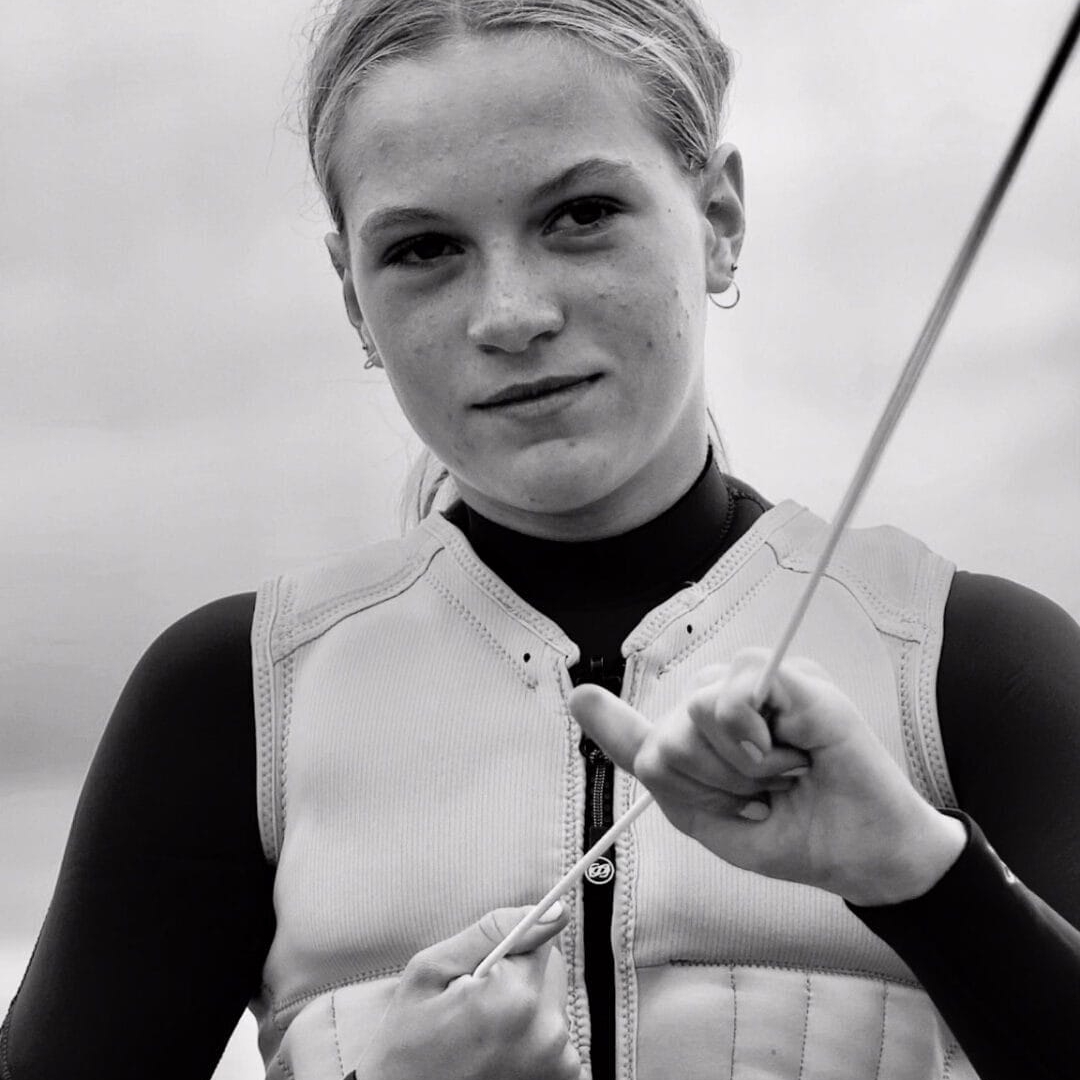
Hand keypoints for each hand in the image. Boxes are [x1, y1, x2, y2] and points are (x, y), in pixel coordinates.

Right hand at [351, 902, 579, 1079]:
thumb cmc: (409, 1040)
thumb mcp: (432, 970)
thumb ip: (493, 931)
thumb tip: (555, 910)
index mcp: (517, 996)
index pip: (542, 939)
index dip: (508, 952)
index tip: (483, 975)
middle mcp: (548, 1032)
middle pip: (550, 972)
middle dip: (520, 979)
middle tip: (477, 1007)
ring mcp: (558, 1065)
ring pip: (553, 1004)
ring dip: (526, 1012)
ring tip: (483, 1038)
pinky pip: (557, 1038)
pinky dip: (532, 1041)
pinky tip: (498, 1055)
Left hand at [570, 649, 965, 905]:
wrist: (864, 855)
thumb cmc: (795, 834)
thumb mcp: (712, 818)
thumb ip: (661, 773)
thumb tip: (603, 711)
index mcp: (702, 740)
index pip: (647, 732)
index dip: (612, 722)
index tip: (583, 700)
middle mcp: (724, 703)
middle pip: (667, 734)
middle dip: (710, 782)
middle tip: (761, 794)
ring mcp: (758, 686)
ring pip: (695, 711)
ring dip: (737, 766)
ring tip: (781, 774)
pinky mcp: (793, 677)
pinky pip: (734, 693)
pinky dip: (752, 740)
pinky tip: (788, 755)